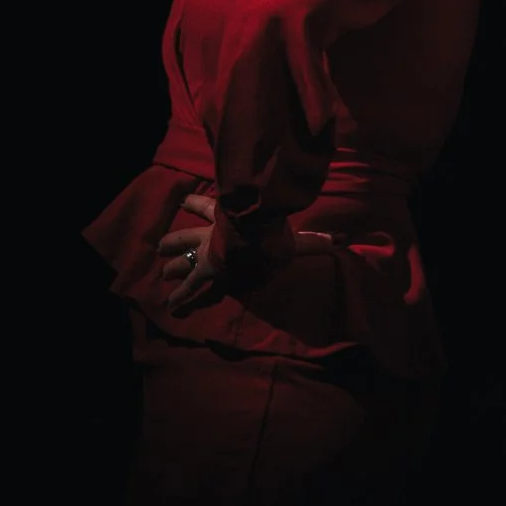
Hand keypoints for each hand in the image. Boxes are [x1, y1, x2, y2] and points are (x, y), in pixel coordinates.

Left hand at [157, 192, 332, 313]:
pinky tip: (171, 306)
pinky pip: (190, 286)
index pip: (209, 208)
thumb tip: (344, 239)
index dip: (196, 203)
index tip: (183, 200)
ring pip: (184, 256)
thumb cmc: (272, 233)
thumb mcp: (297, 237)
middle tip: (161, 246)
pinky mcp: (205, 271)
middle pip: (190, 234)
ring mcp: (207, 252)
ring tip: (163, 272)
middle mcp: (213, 233)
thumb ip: (317, 241)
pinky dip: (180, 297)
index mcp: (229, 220)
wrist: (253, 238)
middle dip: (177, 240)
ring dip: (173, 264)